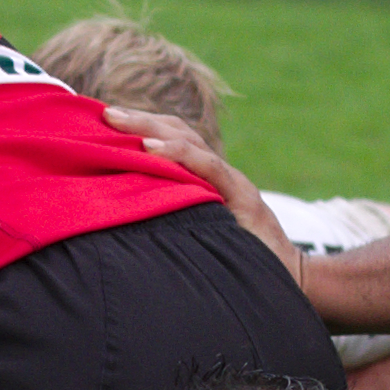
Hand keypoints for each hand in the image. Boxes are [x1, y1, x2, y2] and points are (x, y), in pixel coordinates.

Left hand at [105, 108, 300, 282]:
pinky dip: (177, 155)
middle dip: (139, 120)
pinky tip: (150, 149)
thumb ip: (173, 217)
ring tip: (118, 121)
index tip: (105, 122)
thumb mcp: (198, 235)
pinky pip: (208, 167)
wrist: (287, 276)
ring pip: (189, 141)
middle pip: (177, 132)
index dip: (142, 128)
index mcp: (206, 179)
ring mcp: (231, 181)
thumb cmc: (239, 263)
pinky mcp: (242, 195)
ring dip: (150, 128)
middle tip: (103, 113)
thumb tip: (127, 218)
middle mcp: (218, 174)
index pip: (173, 141)